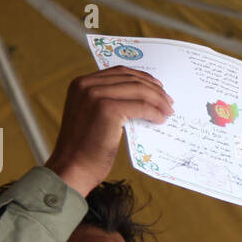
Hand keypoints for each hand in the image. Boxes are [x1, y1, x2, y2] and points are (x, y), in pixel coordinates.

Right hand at [44, 67, 173, 198]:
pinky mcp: (107, 110)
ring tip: (168, 111)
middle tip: (168, 101)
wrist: (72, 168)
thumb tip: (140, 98)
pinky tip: (160, 119)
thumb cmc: (84, 149)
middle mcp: (86, 85)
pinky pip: (141, 106)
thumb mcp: (91, 116)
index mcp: (81, 84)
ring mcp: (96, 96)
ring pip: (138, 90)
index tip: (158, 87)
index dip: (142, 78)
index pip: (119, 72)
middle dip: (154, 90)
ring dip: (158, 100)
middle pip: (131, 79)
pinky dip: (154, 112)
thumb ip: (107, 101)